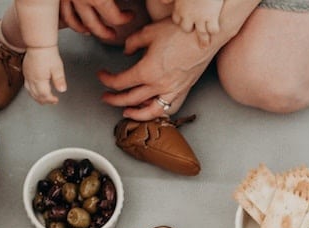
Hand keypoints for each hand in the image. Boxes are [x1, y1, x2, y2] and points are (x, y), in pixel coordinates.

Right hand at [23, 47, 67, 104]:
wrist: (38, 43)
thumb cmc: (48, 53)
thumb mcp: (57, 68)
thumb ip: (59, 80)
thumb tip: (62, 90)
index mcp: (39, 79)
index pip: (44, 95)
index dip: (50, 100)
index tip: (56, 100)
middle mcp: (32, 79)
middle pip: (36, 95)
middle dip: (44, 100)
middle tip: (51, 101)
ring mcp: (27, 75)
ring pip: (30, 92)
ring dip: (37, 97)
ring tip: (43, 99)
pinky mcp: (25, 71)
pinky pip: (27, 85)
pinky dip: (32, 91)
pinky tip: (35, 90)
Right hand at [60, 0, 133, 39]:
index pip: (113, 17)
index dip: (123, 19)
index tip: (129, 16)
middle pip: (92, 24)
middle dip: (104, 32)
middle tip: (112, 34)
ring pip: (72, 19)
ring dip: (82, 28)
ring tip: (91, 32)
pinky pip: (61, 10)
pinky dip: (68, 17)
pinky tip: (74, 18)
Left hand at [98, 19, 214, 119]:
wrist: (206, 35)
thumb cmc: (181, 32)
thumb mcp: (149, 32)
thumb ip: (133, 43)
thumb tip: (127, 51)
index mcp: (147, 71)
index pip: (120, 82)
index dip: (107, 80)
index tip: (102, 75)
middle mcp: (159, 85)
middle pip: (130, 99)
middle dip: (114, 99)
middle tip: (106, 97)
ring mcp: (173, 90)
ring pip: (150, 111)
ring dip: (135, 114)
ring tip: (127, 112)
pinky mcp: (184, 90)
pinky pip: (168, 108)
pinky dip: (158, 112)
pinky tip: (152, 109)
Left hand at [171, 0, 221, 46]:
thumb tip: (162, 1)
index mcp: (179, 8)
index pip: (177, 20)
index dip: (181, 20)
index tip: (184, 21)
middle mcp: (188, 16)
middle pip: (186, 29)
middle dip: (190, 29)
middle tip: (194, 32)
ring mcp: (200, 18)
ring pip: (201, 34)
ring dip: (203, 39)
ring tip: (204, 46)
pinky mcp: (212, 17)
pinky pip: (213, 30)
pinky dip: (215, 30)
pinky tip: (217, 30)